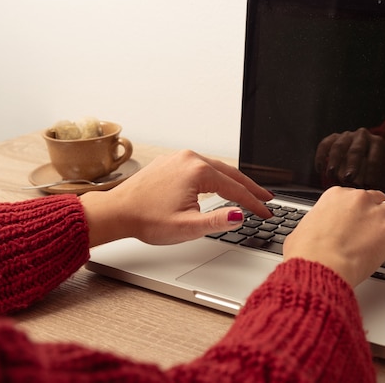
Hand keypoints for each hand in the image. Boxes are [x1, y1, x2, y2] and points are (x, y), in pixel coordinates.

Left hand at [80, 150, 273, 246]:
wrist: (117, 212)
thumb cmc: (146, 219)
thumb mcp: (187, 227)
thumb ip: (217, 221)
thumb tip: (240, 215)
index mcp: (197, 172)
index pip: (236, 189)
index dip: (254, 203)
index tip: (266, 212)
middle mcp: (190, 158)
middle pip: (230, 173)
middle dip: (251, 188)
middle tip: (267, 198)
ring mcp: (180, 157)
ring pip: (217, 168)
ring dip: (234, 180)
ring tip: (249, 191)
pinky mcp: (172, 161)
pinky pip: (202, 166)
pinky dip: (217, 176)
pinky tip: (222, 183)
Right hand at [283, 186, 384, 286]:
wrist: (319, 267)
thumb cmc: (306, 254)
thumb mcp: (300, 233)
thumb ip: (311, 228)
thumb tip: (308, 235)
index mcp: (335, 195)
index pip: (351, 195)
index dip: (355, 209)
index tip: (354, 218)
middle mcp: (358, 199)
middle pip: (375, 198)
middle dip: (374, 210)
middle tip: (371, 226)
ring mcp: (377, 213)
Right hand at [315, 128, 384, 188]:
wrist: (351, 173)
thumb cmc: (372, 177)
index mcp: (378, 141)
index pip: (375, 150)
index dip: (371, 166)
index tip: (368, 181)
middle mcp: (362, 135)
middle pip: (357, 147)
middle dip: (353, 164)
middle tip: (351, 179)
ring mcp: (344, 136)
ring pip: (340, 145)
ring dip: (337, 160)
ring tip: (335, 174)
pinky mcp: (329, 140)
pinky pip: (325, 145)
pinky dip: (323, 156)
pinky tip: (322, 168)